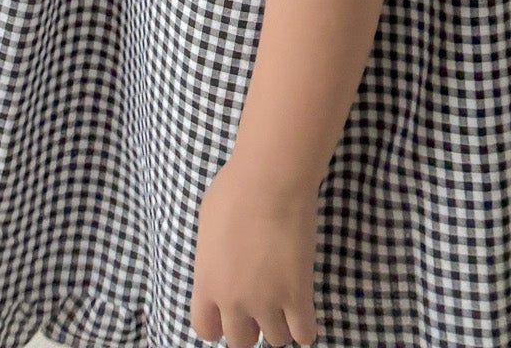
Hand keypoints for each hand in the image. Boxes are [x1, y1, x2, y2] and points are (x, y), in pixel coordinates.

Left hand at [190, 157, 319, 347]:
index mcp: (207, 283)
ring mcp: (266, 302)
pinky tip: (303, 309)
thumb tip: (221, 264)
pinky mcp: (297, 296)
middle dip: (251, 327)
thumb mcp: (208, 224)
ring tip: (285, 304)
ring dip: (280, 325)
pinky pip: (304, 335)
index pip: (206, 329)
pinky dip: (304, 327)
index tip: (229, 311)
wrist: (269, 179)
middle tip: (261, 305)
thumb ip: (213, 257)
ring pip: (275, 340)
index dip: (219, 323)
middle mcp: (233, 301)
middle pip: (241, 342)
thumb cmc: (235, 189)